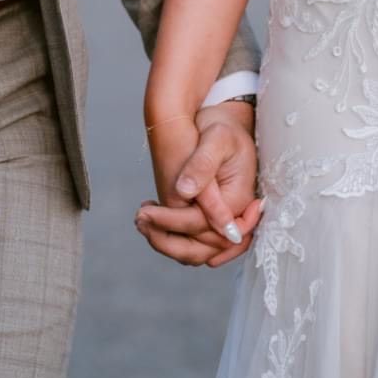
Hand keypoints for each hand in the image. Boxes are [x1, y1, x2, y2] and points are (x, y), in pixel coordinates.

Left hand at [139, 102, 261, 266]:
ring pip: (196, 252)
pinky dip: (173, 239)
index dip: (171, 221)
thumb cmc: (224, 129)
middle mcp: (232, 219)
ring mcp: (221, 223)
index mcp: (238, 201)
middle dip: (166, 240)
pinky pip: (194, 243)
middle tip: (139, 220)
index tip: (146, 212)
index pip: (202, 224)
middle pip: (201, 250)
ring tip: (142, 222)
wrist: (228, 125)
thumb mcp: (217, 138)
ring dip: (167, 244)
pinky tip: (153, 221)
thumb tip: (184, 192)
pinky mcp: (210, 220)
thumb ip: (203, 164)